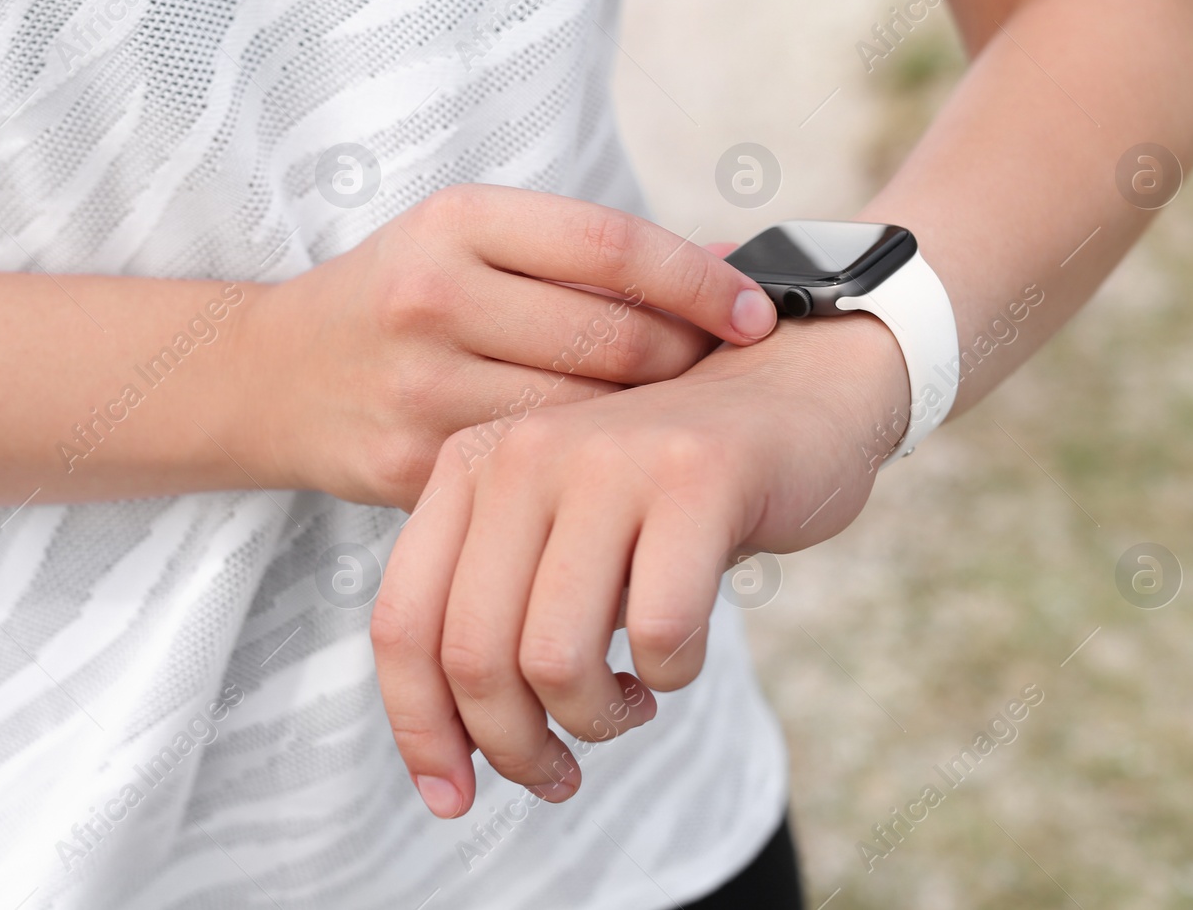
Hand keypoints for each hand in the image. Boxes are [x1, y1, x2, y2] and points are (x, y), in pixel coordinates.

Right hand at [236, 185, 778, 508]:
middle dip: (689, 359)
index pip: (612, 244)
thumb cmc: (401, 297)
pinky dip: (588, 474)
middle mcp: (434, 298)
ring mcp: (420, 389)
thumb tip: (728, 264)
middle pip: (613, 338)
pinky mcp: (413, 469)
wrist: (270, 376)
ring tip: (673, 420)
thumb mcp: (469, 238)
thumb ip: (587, 252)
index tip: (756, 310)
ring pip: (585, 417)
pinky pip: (537, 478)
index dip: (701, 281)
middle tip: (720, 373)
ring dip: (649, 424)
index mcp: (457, 222)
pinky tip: (613, 469)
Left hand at [369, 313, 910, 816]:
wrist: (789, 395)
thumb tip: (450, 761)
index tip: (453, 798)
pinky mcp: (698, 474)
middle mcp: (523, 453)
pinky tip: (677, 656)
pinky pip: (661, 631)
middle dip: (515, 747)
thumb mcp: (556, 538)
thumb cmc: (663, 499)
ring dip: (593, 720)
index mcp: (470, 468)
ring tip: (624, 706)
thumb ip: (495, 614)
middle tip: (560, 770)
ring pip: (554, 658)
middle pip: (471, 655)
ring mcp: (609, 458)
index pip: (403, 622)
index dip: (419, 729)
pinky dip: (670, 675)